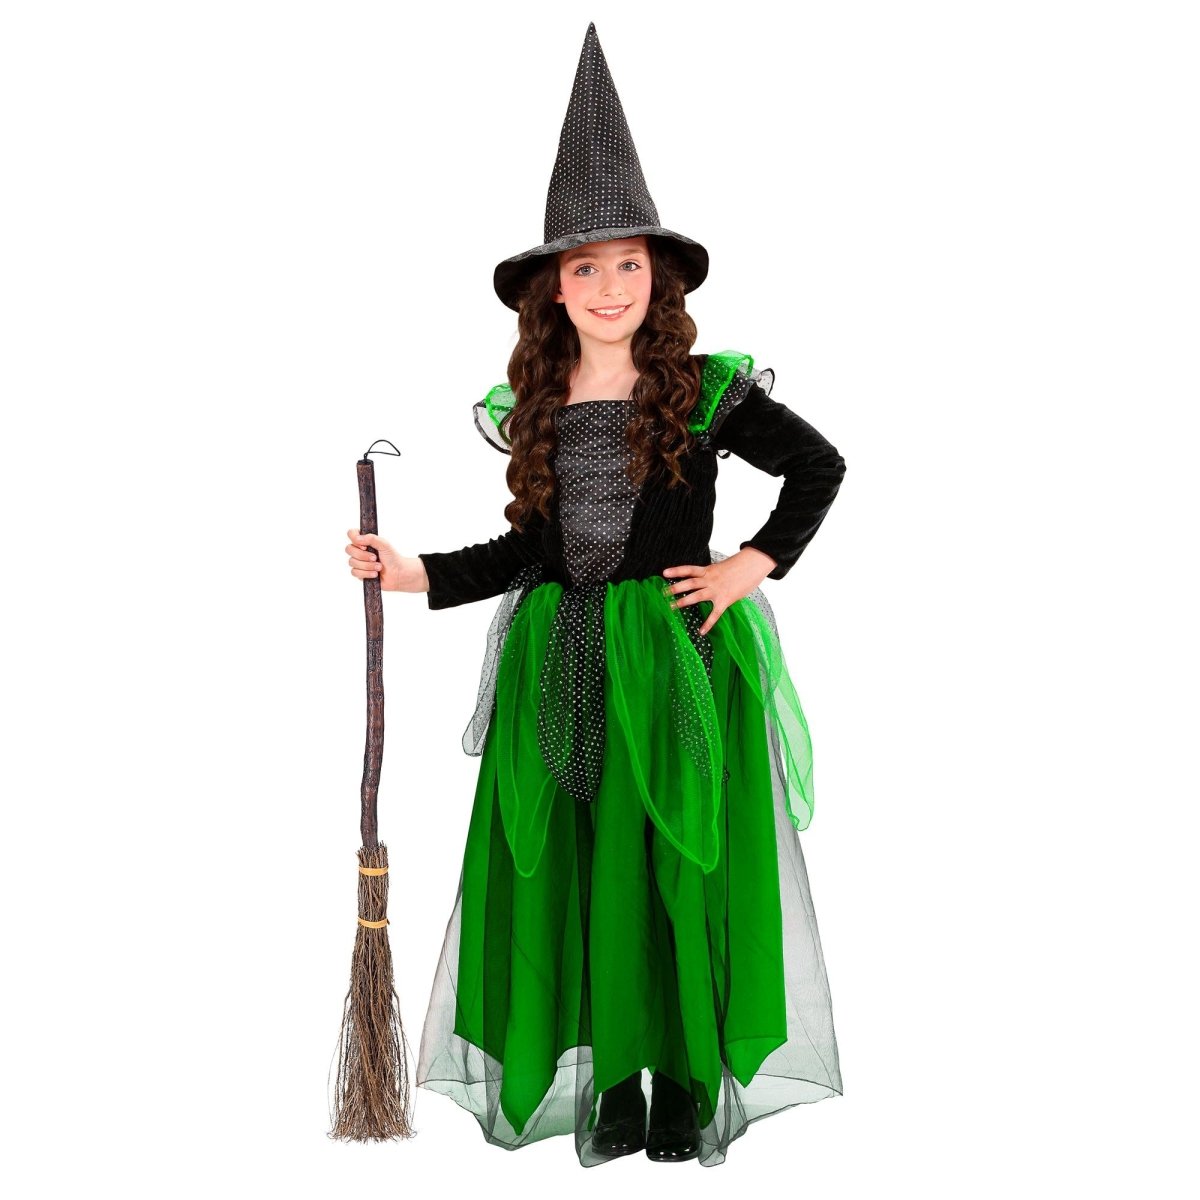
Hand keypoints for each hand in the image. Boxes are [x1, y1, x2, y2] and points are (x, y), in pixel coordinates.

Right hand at [345, 528, 428, 593]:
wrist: (398, 573)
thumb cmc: (392, 558)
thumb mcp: (384, 544)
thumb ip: (372, 538)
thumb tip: (357, 538)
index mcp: (365, 541)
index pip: (351, 533)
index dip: (354, 538)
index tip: (364, 545)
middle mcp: (360, 550)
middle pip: (348, 549)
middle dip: (363, 555)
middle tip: (375, 557)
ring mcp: (359, 562)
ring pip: (352, 562)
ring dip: (367, 565)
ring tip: (379, 567)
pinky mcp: (359, 573)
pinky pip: (355, 572)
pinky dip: (366, 573)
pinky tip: (375, 574)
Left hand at [662, 548, 777, 635]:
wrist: (753, 564)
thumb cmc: (738, 566)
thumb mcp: (721, 567)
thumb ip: (710, 574)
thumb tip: (703, 579)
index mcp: (708, 570)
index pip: (689, 569)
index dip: (676, 571)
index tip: (664, 573)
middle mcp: (710, 579)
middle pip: (689, 583)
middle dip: (675, 588)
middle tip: (662, 593)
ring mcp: (717, 590)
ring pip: (697, 595)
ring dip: (683, 601)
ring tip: (671, 607)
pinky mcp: (725, 600)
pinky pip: (715, 613)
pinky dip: (708, 623)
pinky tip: (701, 631)